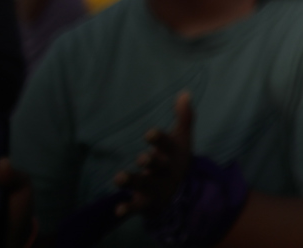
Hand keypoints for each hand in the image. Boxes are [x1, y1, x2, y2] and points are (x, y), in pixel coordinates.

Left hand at [116, 91, 194, 219]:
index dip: (159, 140)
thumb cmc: (175, 161)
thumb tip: (184, 92)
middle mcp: (165, 171)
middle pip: (159, 166)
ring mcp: (155, 188)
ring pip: (144, 184)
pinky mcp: (145, 203)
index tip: (148, 133)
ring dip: (132, 181)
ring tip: (119, 178)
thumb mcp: (181, 140)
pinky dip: (128, 208)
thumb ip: (183, 117)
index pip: (167, 145)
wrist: (180, 195)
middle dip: (151, 162)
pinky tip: (118, 209)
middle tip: (142, 158)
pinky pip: (136, 206)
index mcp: (172, 155)